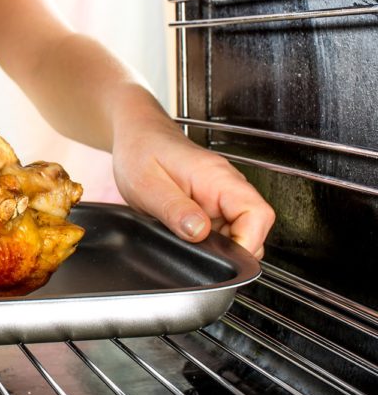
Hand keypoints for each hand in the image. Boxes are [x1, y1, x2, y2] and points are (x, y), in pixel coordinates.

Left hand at [112, 116, 274, 257]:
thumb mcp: (147, 184)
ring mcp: (220, 196)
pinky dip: (210, 241)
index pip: (257, 214)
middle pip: (255, 227)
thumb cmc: (140, 151)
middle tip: (199, 253)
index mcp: (217, 177)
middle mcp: (226, 186)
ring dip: (220, 245)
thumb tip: (199, 232)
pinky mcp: (211, 204)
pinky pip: (223, 229)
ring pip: (240, 231)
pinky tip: (187, 237)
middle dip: (233, 249)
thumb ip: (174, 209)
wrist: (136, 137)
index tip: (222, 257)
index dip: (247, 242)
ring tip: (188, 241)